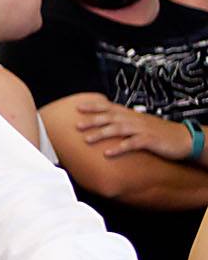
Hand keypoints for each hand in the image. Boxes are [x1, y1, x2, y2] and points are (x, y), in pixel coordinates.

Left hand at [75, 97, 194, 160]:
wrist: (183, 138)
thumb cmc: (158, 132)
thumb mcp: (139, 124)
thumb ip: (123, 122)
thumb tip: (106, 124)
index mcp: (130, 114)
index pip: (109, 106)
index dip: (93, 106)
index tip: (77, 107)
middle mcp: (134, 119)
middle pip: (110, 117)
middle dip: (93, 120)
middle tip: (77, 125)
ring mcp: (142, 128)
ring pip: (118, 128)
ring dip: (101, 133)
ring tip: (87, 139)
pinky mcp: (149, 140)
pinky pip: (132, 143)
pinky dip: (119, 148)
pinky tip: (108, 153)